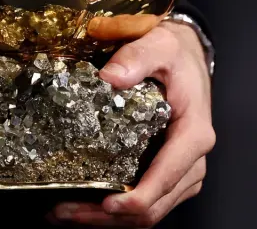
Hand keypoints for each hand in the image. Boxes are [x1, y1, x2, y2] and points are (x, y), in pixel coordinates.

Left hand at [47, 14, 214, 226]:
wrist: (187, 56)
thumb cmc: (175, 54)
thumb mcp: (159, 45)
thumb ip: (136, 57)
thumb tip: (110, 77)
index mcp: (193, 134)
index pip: (168, 177)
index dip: (138, 198)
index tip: (106, 204)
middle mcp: (192, 160)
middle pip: (154, 206)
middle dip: (110, 217)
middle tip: (64, 212)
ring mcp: (181, 171)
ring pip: (149, 212)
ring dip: (107, 220)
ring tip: (62, 214)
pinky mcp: (167, 174)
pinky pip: (145, 202)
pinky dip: (113, 212)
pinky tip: (79, 206)